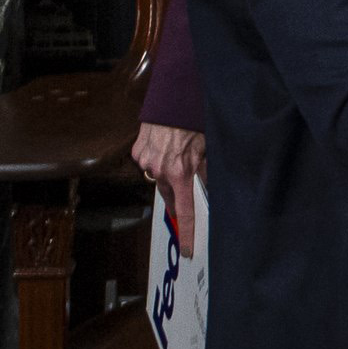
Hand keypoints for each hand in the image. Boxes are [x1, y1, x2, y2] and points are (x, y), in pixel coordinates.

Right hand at [133, 122, 204, 257]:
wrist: (174, 98)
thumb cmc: (194, 122)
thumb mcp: (209, 148)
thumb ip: (207, 171)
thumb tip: (210, 187)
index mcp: (180, 173)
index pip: (185, 211)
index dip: (187, 232)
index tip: (188, 249)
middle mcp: (160, 170)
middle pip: (169, 196)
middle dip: (178, 198)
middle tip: (186, 196)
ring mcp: (146, 161)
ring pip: (158, 177)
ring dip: (168, 173)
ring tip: (178, 156)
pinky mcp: (137, 151)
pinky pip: (148, 162)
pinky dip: (157, 159)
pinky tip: (166, 146)